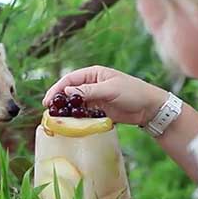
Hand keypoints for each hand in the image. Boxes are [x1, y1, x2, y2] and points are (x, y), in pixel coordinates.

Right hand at [43, 66, 166, 125]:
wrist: (149, 108)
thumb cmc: (132, 92)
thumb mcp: (110, 90)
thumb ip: (88, 91)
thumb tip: (66, 92)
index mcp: (94, 74)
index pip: (70, 80)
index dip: (57, 89)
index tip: (48, 101)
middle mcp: (92, 84)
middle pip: (70, 92)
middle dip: (59, 101)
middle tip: (48, 112)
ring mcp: (95, 98)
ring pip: (75, 104)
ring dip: (66, 111)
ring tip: (56, 120)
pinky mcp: (99, 110)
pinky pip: (83, 113)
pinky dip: (76, 118)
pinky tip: (70, 124)